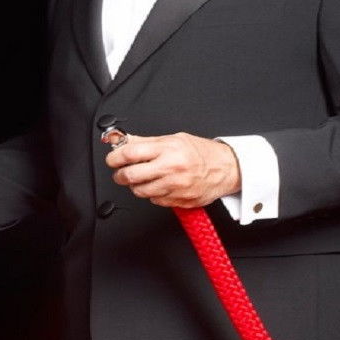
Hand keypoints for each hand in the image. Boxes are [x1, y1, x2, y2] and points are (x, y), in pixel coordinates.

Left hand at [104, 133, 240, 207]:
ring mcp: (175, 186)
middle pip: (131, 176)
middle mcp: (171, 168)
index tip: (112, 159)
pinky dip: (152, 194)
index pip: (131, 153)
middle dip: (120, 175)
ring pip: (140, 191)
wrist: (227, 169)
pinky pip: (154, 200)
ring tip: (142, 178)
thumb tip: (122, 140)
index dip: (115, 157)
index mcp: (169, 149)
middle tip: (120, 172)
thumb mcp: (174, 139)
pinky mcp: (178, 200)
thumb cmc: (201, 152)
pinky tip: (159, 185)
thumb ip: (146, 142)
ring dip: (135, 186)